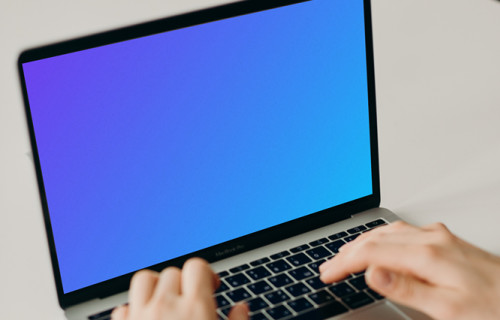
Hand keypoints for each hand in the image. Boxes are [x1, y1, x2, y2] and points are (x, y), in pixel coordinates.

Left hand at [111, 258, 247, 319]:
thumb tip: (241, 308)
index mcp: (196, 309)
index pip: (197, 267)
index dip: (205, 274)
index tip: (209, 287)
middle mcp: (166, 308)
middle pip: (172, 272)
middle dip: (183, 283)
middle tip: (189, 302)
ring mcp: (140, 318)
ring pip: (144, 280)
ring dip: (155, 288)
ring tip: (165, 302)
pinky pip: (123, 307)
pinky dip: (133, 309)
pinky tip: (144, 319)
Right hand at [319, 221, 499, 319]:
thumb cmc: (493, 307)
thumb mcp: (449, 309)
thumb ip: (407, 288)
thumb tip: (372, 272)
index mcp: (427, 255)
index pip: (371, 253)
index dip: (344, 263)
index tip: (328, 274)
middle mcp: (431, 239)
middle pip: (375, 238)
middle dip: (347, 252)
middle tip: (328, 267)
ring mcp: (438, 236)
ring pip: (387, 230)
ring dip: (362, 241)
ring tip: (345, 254)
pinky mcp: (444, 238)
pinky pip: (402, 230)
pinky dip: (381, 236)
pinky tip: (379, 241)